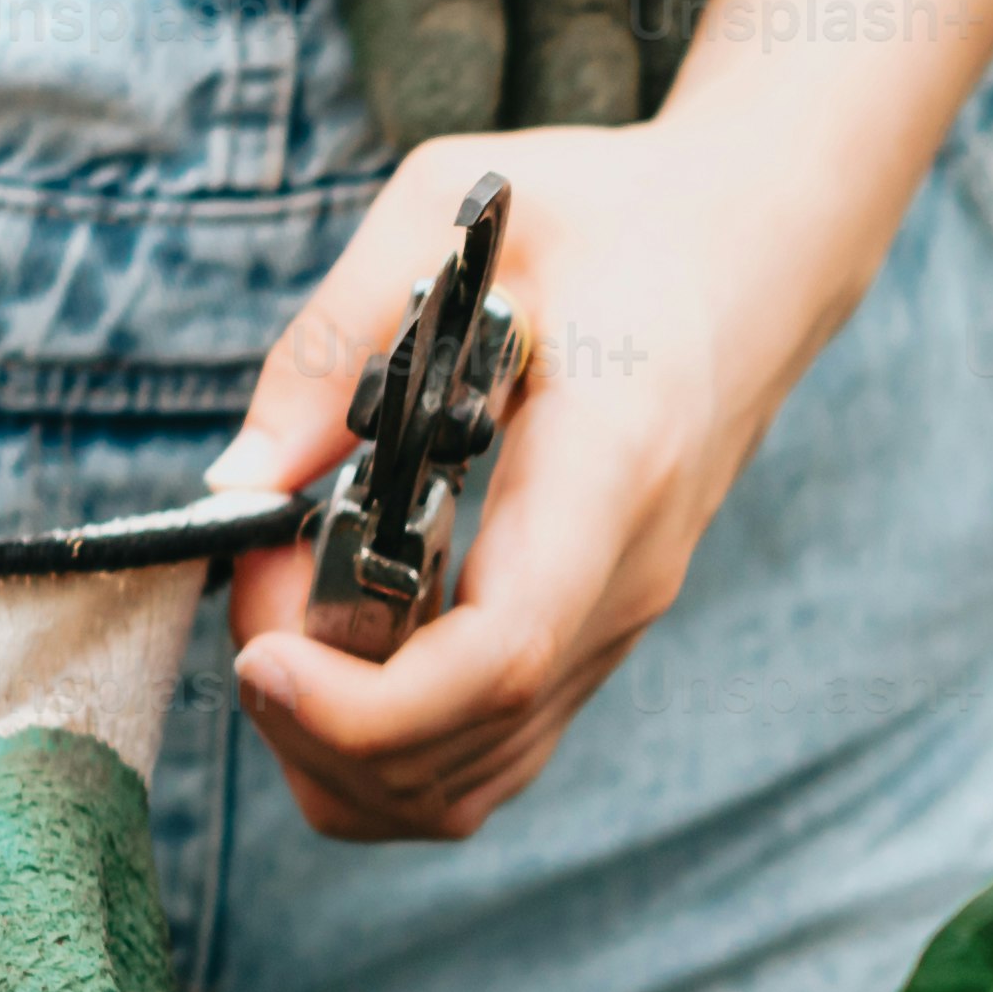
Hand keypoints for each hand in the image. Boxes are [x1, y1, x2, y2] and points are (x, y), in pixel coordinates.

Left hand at [206, 118, 867, 842]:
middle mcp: (625, 577)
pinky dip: (384, 746)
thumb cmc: (612, 218)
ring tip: (284, 618)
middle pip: (463, 750)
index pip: (500, 656)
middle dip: (313, 720)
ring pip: (467, 785)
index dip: (363, 702)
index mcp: (608, 467)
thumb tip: (239, 480)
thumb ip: (336, 339)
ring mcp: (617, 625)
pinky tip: (334, 647)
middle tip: (252, 590)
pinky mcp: (594, 642)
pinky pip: (484, 758)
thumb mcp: (454, 207)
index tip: (262, 657)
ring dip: (339, 748)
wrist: (753, 251)